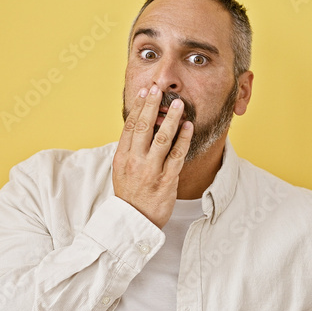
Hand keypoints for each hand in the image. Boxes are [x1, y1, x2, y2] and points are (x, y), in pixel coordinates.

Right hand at [112, 84, 193, 228]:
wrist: (133, 221)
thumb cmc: (130, 194)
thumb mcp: (122, 170)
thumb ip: (130, 149)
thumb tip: (139, 126)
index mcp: (122, 157)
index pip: (129, 126)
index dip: (138, 107)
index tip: (144, 92)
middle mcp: (135, 161)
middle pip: (143, 127)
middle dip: (152, 106)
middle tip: (159, 89)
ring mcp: (150, 171)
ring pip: (162, 138)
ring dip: (172, 119)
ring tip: (179, 104)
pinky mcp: (166, 180)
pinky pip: (177, 155)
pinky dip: (184, 139)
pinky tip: (189, 127)